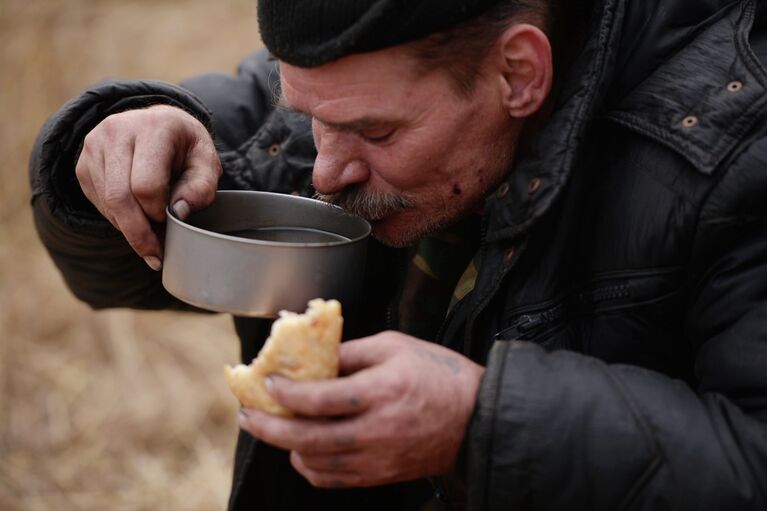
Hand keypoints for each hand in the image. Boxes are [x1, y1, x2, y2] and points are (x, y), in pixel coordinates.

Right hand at [75, 104, 221, 268]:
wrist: (158, 124)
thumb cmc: (185, 147)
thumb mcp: (206, 162)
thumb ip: (202, 187)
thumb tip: (179, 212)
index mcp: (153, 128)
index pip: (146, 185)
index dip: (159, 212)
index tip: (173, 221)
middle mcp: (117, 131)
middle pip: (120, 198)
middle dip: (140, 233)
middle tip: (157, 253)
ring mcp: (94, 146)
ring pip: (107, 203)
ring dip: (129, 229)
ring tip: (151, 239)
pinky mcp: (83, 163)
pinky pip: (98, 202)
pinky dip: (117, 219)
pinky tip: (136, 219)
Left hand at [237, 331, 484, 487]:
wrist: (477, 420)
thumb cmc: (439, 375)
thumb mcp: (395, 347)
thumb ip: (351, 352)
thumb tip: (313, 358)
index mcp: (378, 392)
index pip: (317, 398)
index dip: (283, 391)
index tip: (266, 381)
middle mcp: (373, 431)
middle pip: (305, 438)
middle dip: (267, 427)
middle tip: (247, 414)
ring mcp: (376, 459)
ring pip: (314, 463)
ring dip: (285, 447)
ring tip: (272, 428)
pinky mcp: (380, 476)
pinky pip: (332, 480)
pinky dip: (309, 467)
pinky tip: (302, 451)